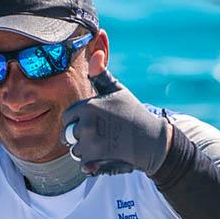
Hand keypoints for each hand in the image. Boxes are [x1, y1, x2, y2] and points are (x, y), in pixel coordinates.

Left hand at [61, 57, 171, 176]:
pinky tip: (105, 158)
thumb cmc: (133, 113)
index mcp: (88, 106)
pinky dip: (92, 165)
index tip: (94, 123)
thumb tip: (95, 53)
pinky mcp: (95, 160)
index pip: (67, 117)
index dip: (78, 121)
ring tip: (105, 146)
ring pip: (75, 151)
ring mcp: (90, 143)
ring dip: (87, 151)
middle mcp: (86, 124)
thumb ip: (101, 75)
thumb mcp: (117, 91)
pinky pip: (82, 165)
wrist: (152, 140)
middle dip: (80, 137)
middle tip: (101, 136)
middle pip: (68, 135)